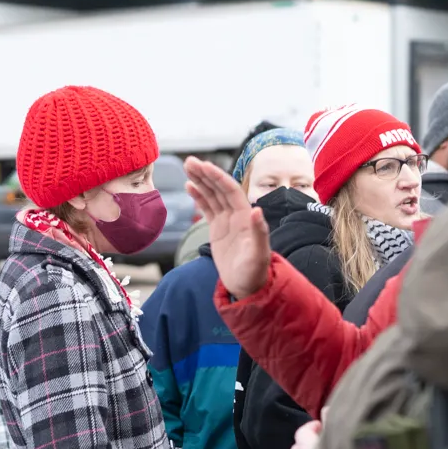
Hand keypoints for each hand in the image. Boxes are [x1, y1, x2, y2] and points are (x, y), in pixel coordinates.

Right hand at [184, 156, 268, 297]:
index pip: (230, 191)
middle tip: (189, 161)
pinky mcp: (218, 229)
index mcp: (245, 217)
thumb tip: (257, 210)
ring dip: (201, 181)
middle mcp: (237, 215)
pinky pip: (207, 208)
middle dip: (205, 174)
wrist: (248, 287)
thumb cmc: (255, 272)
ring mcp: (227, 221)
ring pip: (212, 195)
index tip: (203, 166)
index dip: (217, 178)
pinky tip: (190, 186)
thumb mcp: (259, 254)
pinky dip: (199, 196)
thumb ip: (259, 232)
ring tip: (187, 167)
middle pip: (219, 189)